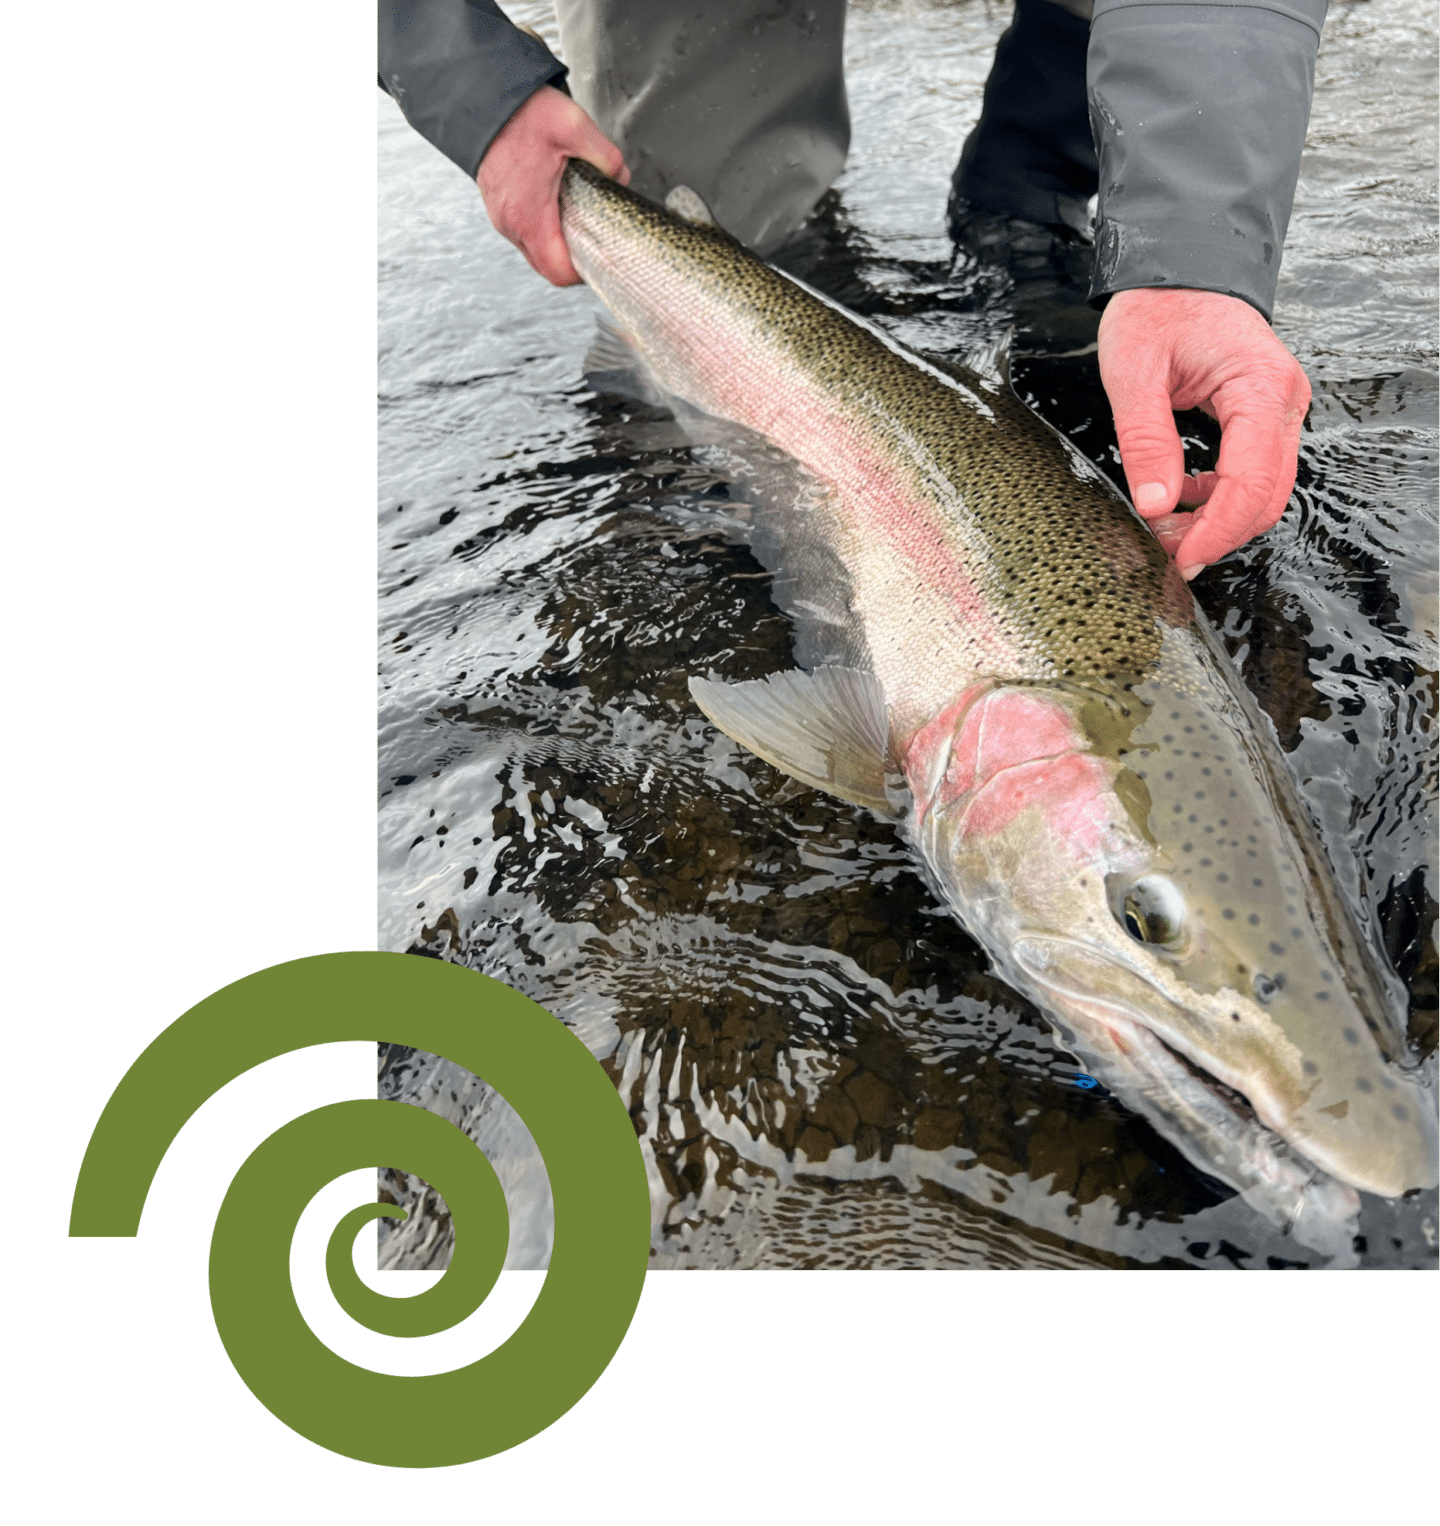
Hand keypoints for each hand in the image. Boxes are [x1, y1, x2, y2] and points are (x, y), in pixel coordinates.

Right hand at [477, 85, 628, 285]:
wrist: (483, 95)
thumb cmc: (522, 112)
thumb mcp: (576, 127)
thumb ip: (607, 158)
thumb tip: (619, 178)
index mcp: (528, 215)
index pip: (558, 272)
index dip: (583, 272)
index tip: (600, 254)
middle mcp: (511, 223)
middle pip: (547, 266)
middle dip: (573, 258)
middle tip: (595, 237)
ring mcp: (502, 215)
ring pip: (535, 249)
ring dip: (558, 241)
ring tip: (577, 217)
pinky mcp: (499, 204)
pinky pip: (524, 230)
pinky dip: (544, 226)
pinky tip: (558, 202)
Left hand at [1097, 288, 1310, 578]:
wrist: (1176, 272)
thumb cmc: (1157, 309)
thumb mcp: (1133, 373)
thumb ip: (1147, 441)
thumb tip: (1155, 506)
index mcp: (1259, 385)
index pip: (1250, 481)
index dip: (1217, 530)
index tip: (1181, 559)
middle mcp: (1282, 400)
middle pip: (1266, 496)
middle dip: (1217, 534)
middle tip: (1164, 554)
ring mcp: (1278, 410)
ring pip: (1264, 491)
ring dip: (1218, 521)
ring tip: (1165, 531)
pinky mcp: (1264, 418)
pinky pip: (1253, 474)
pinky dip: (1218, 500)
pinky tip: (1180, 499)